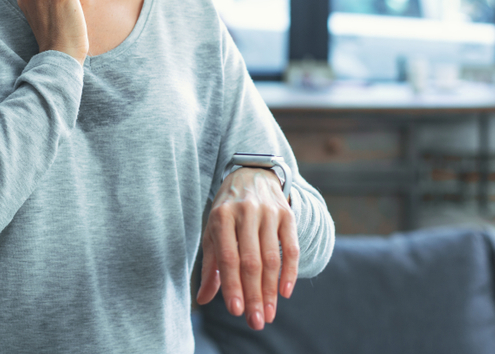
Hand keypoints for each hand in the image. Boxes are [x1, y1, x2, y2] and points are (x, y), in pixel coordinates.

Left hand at [196, 167, 298, 329]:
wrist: (252, 173)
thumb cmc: (227, 209)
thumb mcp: (213, 230)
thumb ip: (210, 265)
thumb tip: (203, 299)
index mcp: (221, 216)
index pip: (228, 258)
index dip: (232, 285)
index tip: (236, 311)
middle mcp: (245, 212)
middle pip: (251, 261)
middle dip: (254, 295)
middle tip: (256, 322)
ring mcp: (268, 212)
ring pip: (272, 258)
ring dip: (271, 290)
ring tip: (268, 313)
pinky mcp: (286, 214)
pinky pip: (291, 247)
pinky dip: (289, 272)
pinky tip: (285, 292)